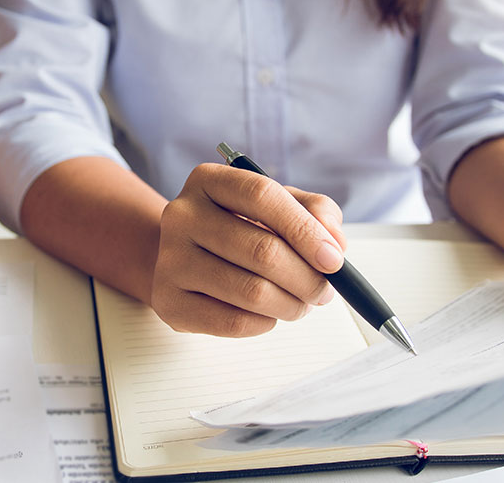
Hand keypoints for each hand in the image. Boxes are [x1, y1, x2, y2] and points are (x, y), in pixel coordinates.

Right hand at [151, 163, 346, 336]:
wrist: (183, 260)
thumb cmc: (237, 230)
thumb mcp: (275, 206)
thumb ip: (313, 211)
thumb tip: (334, 241)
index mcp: (208, 180)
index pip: (263, 195)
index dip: (305, 229)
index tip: (334, 259)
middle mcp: (181, 215)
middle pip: (262, 250)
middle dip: (307, 278)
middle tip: (324, 292)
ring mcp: (170, 259)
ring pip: (252, 291)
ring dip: (291, 304)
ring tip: (300, 303)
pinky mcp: (168, 300)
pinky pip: (233, 321)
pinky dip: (265, 323)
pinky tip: (268, 314)